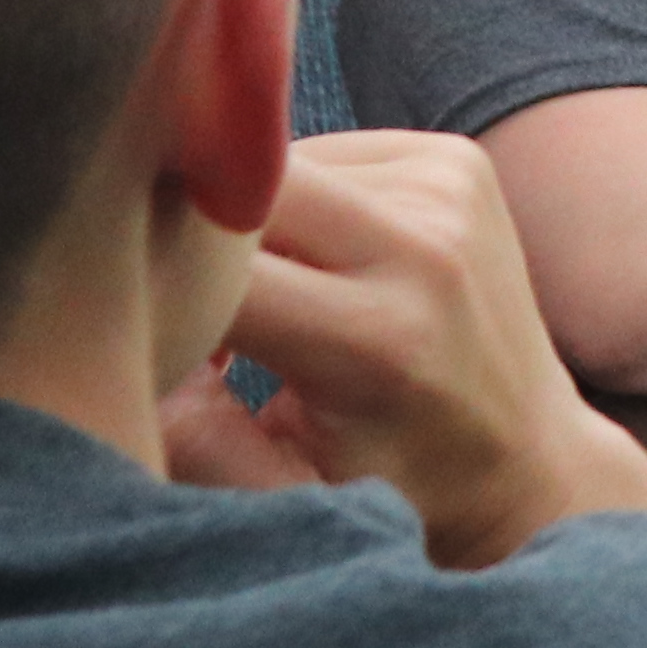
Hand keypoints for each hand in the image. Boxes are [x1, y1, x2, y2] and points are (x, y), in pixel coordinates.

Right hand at [161, 133, 646, 568]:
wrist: (526, 456)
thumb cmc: (390, 490)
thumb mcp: (276, 495)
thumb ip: (186, 431)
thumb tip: (121, 341)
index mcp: (376, 341)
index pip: (214, 270)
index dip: (150, 285)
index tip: (133, 328)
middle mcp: (424, 249)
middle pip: (239, 185)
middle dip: (184, 229)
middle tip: (172, 294)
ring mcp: (450, 190)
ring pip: (277, 160)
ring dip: (238, 214)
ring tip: (254, 292)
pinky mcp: (457, 159)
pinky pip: (325, 151)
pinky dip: (292, 197)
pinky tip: (310, 260)